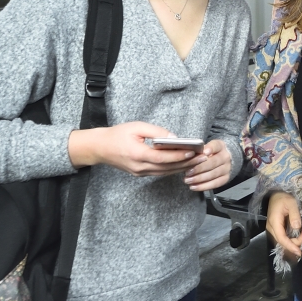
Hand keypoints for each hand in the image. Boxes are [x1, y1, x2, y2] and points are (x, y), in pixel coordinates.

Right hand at [68, 121, 197, 175]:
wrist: (99, 148)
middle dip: (186, 163)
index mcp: (138, 154)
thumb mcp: (137, 127)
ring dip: (182, 167)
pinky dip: (173, 169)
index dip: (179, 156)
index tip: (193, 152)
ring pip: (165, 172)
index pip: (163, 157)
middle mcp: (140, 167)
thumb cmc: (117, 135)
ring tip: (197, 161)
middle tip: (202, 158)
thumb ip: (156, 132)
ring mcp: (140, 172)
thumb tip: (174, 137)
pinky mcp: (140, 173)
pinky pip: (160, 172)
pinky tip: (183, 164)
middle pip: (167, 167)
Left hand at [183, 139, 232, 190]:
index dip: (210, 149)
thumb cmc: (208, 154)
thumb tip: (189, 156)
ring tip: (187, 180)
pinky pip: (215, 184)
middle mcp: (225, 157)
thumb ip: (198, 151)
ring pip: (213, 174)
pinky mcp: (225, 178)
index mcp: (220, 146)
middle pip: (213, 162)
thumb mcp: (204, 148)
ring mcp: (227, 168)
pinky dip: (203, 186)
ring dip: (199, 178)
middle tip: (187, 172)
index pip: (216, 146)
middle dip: (199, 168)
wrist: (221, 162)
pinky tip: (193, 186)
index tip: (203, 153)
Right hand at [266, 192, 301, 259]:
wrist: (275, 194)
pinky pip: (284, 237)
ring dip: (294, 241)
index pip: (282, 239)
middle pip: (283, 242)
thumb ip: (294, 215)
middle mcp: (272, 228)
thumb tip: (297, 227)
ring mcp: (273, 229)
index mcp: (274, 222)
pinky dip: (292, 238)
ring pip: (283, 241)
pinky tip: (299, 234)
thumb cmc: (283, 197)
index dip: (290, 246)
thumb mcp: (291, 202)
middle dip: (295, 242)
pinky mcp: (276, 229)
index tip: (299, 251)